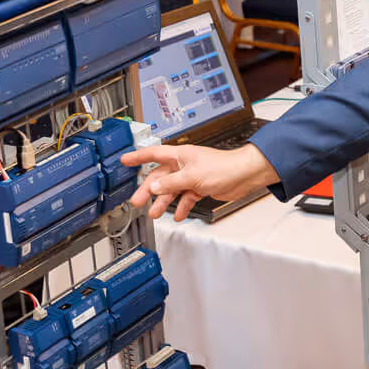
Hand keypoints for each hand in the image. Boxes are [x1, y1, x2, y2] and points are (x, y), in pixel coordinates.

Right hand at [121, 143, 275, 221]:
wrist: (244, 175)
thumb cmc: (223, 167)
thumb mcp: (191, 176)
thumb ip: (171, 183)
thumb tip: (155, 188)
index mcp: (180, 156)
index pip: (153, 154)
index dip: (138, 157)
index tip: (125, 160)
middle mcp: (184, 165)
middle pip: (160, 177)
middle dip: (148, 189)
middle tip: (137, 201)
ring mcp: (192, 177)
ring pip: (172, 190)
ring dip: (164, 202)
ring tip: (155, 213)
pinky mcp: (200, 187)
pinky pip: (186, 198)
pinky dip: (181, 206)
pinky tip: (178, 214)